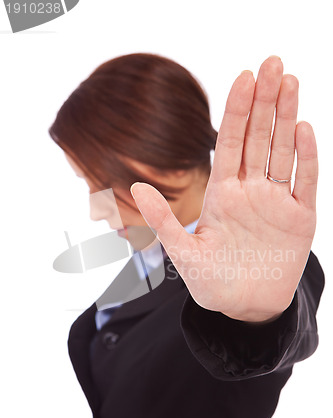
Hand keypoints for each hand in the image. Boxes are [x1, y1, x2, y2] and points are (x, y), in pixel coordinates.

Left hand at [130, 56, 317, 322]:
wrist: (246, 307)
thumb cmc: (213, 283)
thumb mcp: (184, 254)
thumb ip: (164, 221)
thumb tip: (135, 187)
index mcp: (222, 194)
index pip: (229, 143)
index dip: (236, 111)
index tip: (243, 76)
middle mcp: (250, 190)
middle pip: (258, 138)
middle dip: (266, 101)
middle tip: (274, 63)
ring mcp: (276, 201)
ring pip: (282, 151)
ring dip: (287, 117)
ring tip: (291, 81)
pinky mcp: (299, 217)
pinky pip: (305, 181)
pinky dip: (305, 157)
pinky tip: (303, 130)